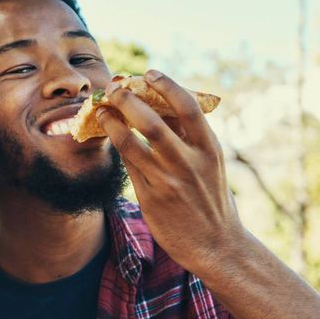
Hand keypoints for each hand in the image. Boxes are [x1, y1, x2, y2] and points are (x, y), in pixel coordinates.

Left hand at [96, 70, 247, 274]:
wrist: (217, 245)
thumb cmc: (211, 199)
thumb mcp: (211, 164)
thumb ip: (190, 138)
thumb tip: (162, 108)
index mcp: (209, 148)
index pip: (187, 106)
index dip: (166, 85)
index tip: (149, 72)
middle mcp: (189, 161)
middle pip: (152, 120)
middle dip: (129, 99)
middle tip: (115, 87)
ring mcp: (169, 180)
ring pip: (133, 142)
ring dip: (113, 122)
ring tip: (102, 110)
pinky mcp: (152, 197)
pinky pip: (129, 165)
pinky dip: (117, 146)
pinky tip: (108, 136)